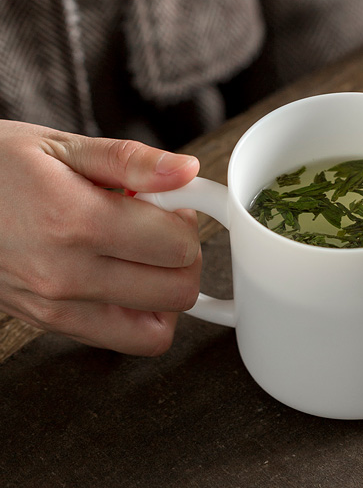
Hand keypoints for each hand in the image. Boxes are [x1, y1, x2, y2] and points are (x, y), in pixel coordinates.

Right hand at [0, 120, 201, 354]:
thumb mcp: (60, 146)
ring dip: (166, 293)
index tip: (168, 203)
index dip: (184, 220)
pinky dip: (141, 316)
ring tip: (142, 256)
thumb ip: (131, 160)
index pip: (177, 246)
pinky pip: (124, 341)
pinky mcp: (50, 325)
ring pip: (158, 329)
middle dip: (184, 258)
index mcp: (75, 221)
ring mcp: (56, 307)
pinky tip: (124, 279)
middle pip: (178, 292)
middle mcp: (67, 274)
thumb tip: (188, 171)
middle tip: (159, 229)